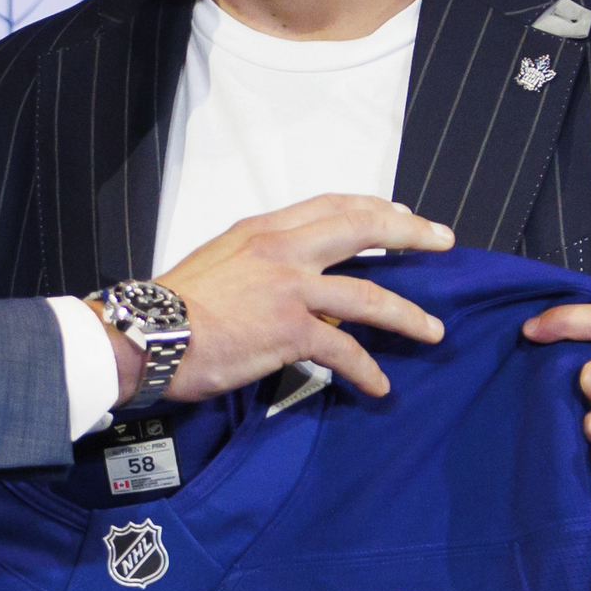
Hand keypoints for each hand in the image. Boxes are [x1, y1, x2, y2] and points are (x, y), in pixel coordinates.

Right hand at [132, 195, 454, 402]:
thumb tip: (286, 280)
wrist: (148, 335)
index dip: (373, 207)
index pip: (331, 204)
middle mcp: (282, 250)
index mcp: (263, 230)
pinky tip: (378, 386)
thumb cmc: (173, 308)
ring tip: (432, 331)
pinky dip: (367, 370)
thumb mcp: (218, 261)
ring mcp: (291, 288)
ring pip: (369, 294)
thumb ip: (259, 261)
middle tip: (442, 242)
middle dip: (411, 233)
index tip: (399, 214)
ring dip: (408, 315)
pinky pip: (344, 349)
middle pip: (364, 227)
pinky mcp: (291, 330)